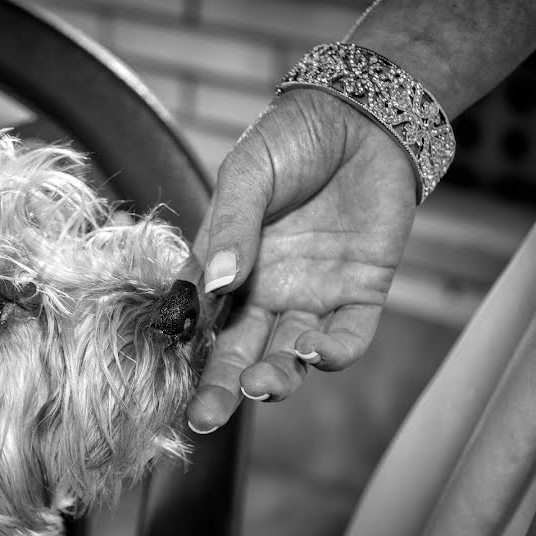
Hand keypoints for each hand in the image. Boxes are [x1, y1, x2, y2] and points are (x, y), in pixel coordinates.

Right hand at [185, 88, 417, 433]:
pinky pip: (348, 336)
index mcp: (229, 265)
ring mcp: (313, 295)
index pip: (202, 318)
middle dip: (222, 387)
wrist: (362, 115)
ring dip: (275, 377)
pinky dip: (333, 352)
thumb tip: (214, 285)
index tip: (174, 377)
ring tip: (259, 387)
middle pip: (240, 349)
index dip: (188, 349)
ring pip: (290, 353)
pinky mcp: (361, 292)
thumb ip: (231, 228)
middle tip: (204, 419)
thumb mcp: (247, 175)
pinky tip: (314, 351)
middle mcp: (266, 289)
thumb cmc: (290, 140)